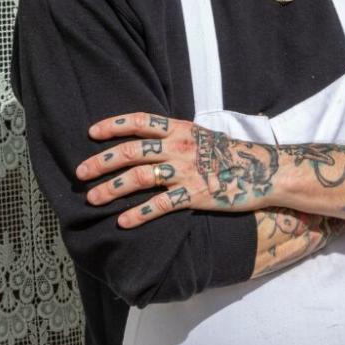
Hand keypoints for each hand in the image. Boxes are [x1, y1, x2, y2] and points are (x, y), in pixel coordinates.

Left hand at [75, 113, 280, 227]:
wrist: (263, 171)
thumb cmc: (231, 155)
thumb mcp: (202, 137)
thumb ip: (176, 137)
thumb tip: (149, 141)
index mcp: (180, 129)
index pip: (140, 121)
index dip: (113, 126)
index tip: (91, 133)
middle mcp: (179, 147)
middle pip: (130, 151)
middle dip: (101, 162)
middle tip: (80, 173)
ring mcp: (186, 171)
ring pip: (139, 178)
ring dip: (112, 189)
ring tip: (93, 199)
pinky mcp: (195, 195)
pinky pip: (160, 205)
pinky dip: (139, 214)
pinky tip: (123, 222)